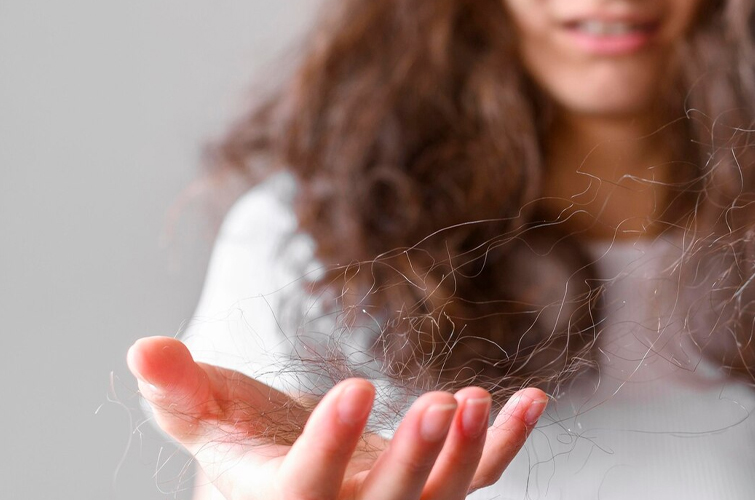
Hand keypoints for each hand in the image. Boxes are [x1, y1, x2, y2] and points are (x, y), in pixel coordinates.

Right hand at [127, 336, 546, 498]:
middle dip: (416, 459)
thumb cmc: (241, 440)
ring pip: (440, 498)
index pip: (304, 489)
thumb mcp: (203, 416)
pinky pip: (481, 475)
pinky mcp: (434, 487)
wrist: (290, 473)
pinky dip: (507, 442)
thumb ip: (177, 390)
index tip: (357, 386)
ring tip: (481, 400)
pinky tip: (532, 398)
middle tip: (442, 404)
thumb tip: (143, 349)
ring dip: (468, 454)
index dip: (331, 445)